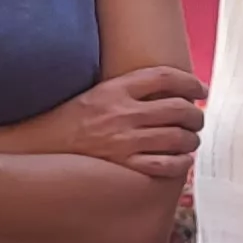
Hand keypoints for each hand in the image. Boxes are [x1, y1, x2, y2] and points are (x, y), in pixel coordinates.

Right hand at [52, 68, 205, 180]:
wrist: (40, 148)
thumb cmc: (70, 120)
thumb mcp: (98, 93)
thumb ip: (130, 89)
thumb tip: (168, 90)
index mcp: (116, 89)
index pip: (165, 77)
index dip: (191, 81)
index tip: (202, 88)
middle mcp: (122, 114)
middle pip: (178, 108)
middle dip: (197, 114)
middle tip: (198, 118)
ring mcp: (123, 142)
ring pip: (177, 137)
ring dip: (192, 139)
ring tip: (191, 139)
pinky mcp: (122, 166)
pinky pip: (165, 165)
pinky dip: (181, 162)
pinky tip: (183, 160)